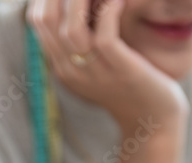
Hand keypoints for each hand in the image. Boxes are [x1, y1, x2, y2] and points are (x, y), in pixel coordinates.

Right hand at [26, 0, 188, 134]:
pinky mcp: (121, 70)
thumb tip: (78, 4)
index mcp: (62, 65)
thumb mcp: (97, 63)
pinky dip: (110, 11)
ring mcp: (95, 71)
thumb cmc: (129, 84)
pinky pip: (105, 35)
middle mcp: (72, 69)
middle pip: (47, 21)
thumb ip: (84, 38)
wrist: (153, 121)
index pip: (38, 21)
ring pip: (72, 28)